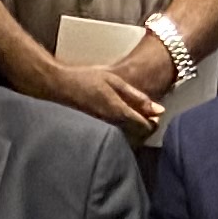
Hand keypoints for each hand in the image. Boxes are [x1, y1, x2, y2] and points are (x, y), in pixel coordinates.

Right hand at [41, 54, 169, 139]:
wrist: (58, 85)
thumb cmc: (85, 79)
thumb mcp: (115, 81)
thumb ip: (137, 97)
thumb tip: (159, 110)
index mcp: (119, 112)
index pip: (146, 128)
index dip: (154, 123)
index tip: (154, 115)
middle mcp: (112, 125)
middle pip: (138, 137)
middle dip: (145, 129)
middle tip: (146, 117)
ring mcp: (103, 130)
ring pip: (127, 139)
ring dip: (134, 132)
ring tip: (133, 118)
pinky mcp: (96, 131)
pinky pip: (116, 136)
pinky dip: (123, 132)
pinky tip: (119, 121)